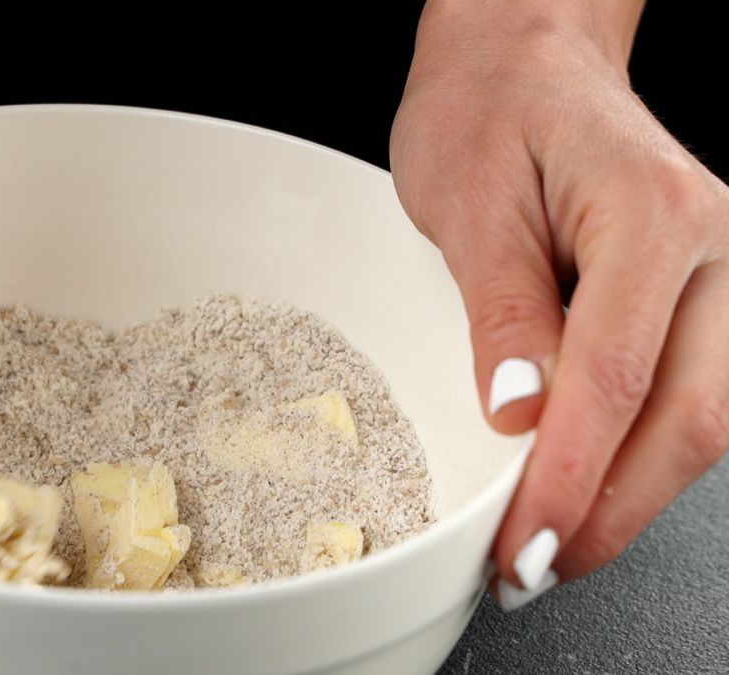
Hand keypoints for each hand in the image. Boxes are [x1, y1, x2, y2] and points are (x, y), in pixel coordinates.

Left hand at [392, 0, 728, 606]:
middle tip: (536, 567)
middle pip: (691, 416)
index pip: (616, 379)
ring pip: (705, 417)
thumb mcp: (467, 201)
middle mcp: (713, 246)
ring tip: (555, 543)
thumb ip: (500, 307)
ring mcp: (719, 272)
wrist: (524, 57)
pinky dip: (640, 453)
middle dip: (613, 510)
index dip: (570, 477)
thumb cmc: (490, 108)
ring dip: (633, 495)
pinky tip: (588, 484)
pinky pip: (690, 391)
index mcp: (652, 214)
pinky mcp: (699, 295)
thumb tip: (519, 413)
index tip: (524, 541)